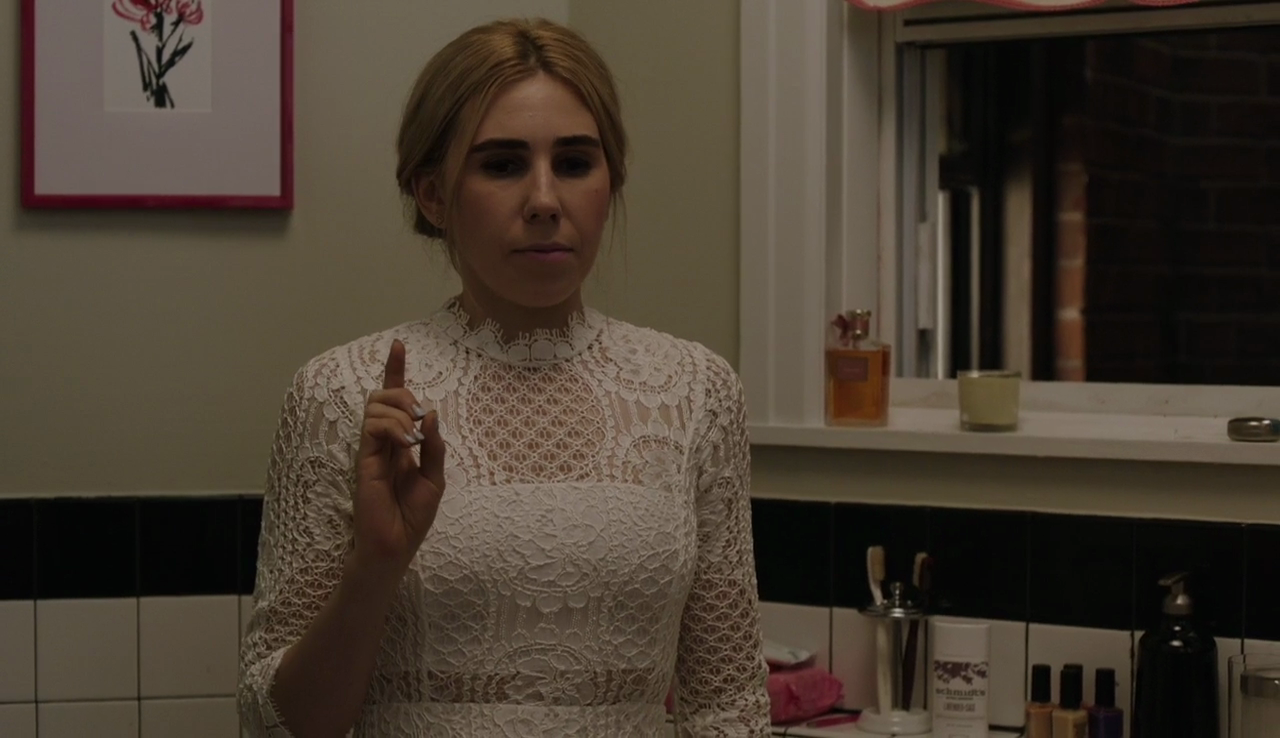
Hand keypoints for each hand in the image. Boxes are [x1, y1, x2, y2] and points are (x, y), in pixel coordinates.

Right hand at [351, 339, 445, 579]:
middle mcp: (383, 441)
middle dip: (403, 391)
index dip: (395, 371)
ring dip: (400, 412)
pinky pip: (373, 427)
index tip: (398, 344)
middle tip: (418, 416)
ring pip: (377, 406)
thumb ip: (434, 446)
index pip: (394, 399)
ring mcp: (371, 448)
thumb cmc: (412, 516)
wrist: (394, 545)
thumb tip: (429, 413)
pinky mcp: (364, 459)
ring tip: (413, 438)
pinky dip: (393, 426)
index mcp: (400, 442)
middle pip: (384, 395)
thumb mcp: (435, 478)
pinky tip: (406, 443)